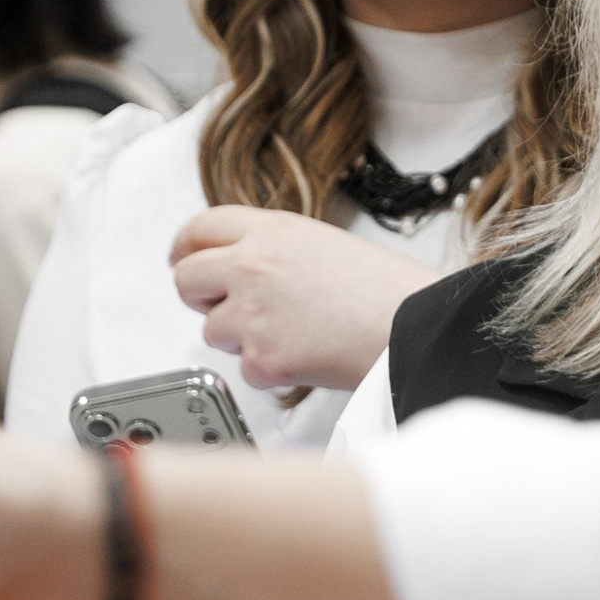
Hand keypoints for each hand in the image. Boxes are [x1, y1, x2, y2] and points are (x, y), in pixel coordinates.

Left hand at [170, 207, 428, 393]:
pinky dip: (270, 371)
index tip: (183, 258)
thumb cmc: (387, 289)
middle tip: (223, 305)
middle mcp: (252, 266)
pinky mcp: (262, 358)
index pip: (201, 228)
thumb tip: (244, 265)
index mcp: (271, 231)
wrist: (416, 326)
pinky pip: (244, 369)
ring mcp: (251, 313)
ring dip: (240, 338)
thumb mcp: (325, 243)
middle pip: (186, 278)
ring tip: (290, 334)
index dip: (185, 246)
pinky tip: (305, 357)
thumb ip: (276, 249)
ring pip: (211, 330)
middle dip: (200, 295)